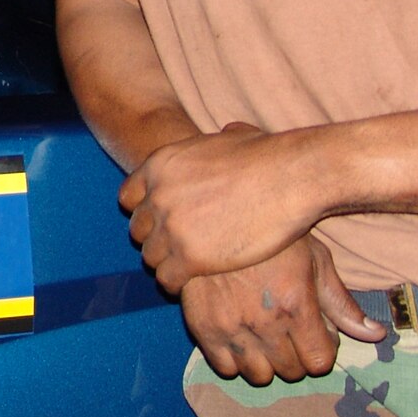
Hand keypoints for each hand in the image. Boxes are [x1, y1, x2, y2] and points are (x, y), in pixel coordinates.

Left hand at [119, 122, 317, 291]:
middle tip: (178, 246)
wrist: (289, 178)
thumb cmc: (268, 156)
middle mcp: (158, 196)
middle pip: (138, 229)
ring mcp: (171, 228)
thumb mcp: (229, 137)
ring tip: (186, 267)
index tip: (162, 221)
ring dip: (166, 262)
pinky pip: (166, 279)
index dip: (145, 211)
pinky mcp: (190, 257)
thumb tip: (228, 133)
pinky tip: (192, 281)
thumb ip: (212, 145)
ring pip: (150, 257)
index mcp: (159, 166)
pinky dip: (176, 283)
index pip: (128, 198)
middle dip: (155, 238)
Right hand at [181, 235, 387, 384]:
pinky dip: (234, 359)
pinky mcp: (202, 325)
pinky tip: (239, 335)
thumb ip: (341, 303)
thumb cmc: (273, 235)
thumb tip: (376, 335)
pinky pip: (224, 368)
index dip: (321, 348)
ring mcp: (230, 325)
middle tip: (288, 329)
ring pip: (259, 375)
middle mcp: (264, 321)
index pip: (319, 362)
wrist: (217, 214)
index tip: (314, 332)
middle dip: (296, 354)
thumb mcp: (314, 258)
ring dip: (266, 361)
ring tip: (263, 334)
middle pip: (291, 371)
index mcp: (296, 304)